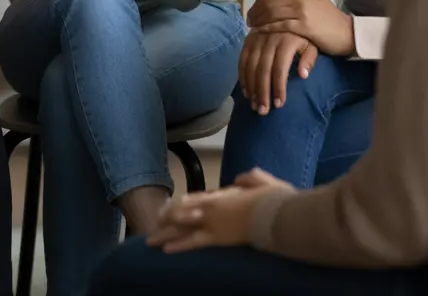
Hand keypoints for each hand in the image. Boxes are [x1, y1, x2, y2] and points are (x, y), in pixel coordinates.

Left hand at [148, 168, 290, 252]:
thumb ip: (250, 178)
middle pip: (183, 211)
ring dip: (165, 232)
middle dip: (167, 217)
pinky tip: (165, 249)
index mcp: (222, 195)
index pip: (197, 198)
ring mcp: (212, 221)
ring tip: (151, 238)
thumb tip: (240, 178)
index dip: (183, 203)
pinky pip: (194, 242)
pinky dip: (179, 245)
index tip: (171, 204)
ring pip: (182, 226)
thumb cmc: (274, 199)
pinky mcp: (217, 236)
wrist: (276, 212)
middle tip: (154, 221)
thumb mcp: (264, 182)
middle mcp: (211, 206)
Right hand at [238, 29, 317, 114]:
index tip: (279, 104)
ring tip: (254, 104)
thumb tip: (303, 75)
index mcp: (287, 40)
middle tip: (263, 110)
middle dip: (262, 92)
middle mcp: (269, 38)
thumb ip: (310, 59)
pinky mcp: (249, 38)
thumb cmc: (308, 36)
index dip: (278, 87)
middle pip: (263, 69)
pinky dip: (242, 75)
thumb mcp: (314, 44)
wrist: (295, 14)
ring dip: (251, 87)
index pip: (280, 68)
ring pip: (250, 65)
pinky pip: (242, 58)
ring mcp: (257, 37)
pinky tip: (245, 91)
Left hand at [246, 0, 355, 56]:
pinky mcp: (304, 25)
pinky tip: (260, 33)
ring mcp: (302, 10)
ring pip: (271, 13)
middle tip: (248, 21)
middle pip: (268, 3)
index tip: (251, 12)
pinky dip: (267, 29)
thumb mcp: (306, 0)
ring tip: (252, 28)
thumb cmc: (325, 18)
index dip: (256, 3)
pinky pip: (279, 25)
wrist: (346, 31)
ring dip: (258, 21)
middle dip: (254, 12)